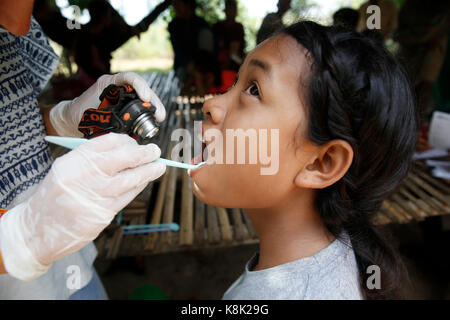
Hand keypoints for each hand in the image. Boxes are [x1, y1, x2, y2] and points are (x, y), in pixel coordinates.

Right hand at [0, 133, 165, 280]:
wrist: (36, 230)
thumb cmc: (54, 198)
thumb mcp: (65, 170)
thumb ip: (91, 160)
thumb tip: (123, 150)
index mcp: (72, 162)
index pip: (106, 142)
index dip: (127, 141)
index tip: (135, 143)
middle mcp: (83, 177)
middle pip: (121, 158)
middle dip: (142, 153)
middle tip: (154, 151)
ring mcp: (93, 196)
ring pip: (129, 179)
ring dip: (148, 171)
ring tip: (159, 166)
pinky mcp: (101, 215)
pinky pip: (126, 197)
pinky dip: (138, 187)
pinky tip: (145, 182)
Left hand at [49, 72, 165, 136]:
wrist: (74, 120)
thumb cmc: (79, 115)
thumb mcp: (90, 114)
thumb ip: (104, 118)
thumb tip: (119, 130)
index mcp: (110, 83)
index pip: (129, 78)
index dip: (139, 85)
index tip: (145, 97)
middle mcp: (120, 88)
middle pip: (142, 89)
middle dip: (153, 100)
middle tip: (159, 115)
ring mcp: (125, 97)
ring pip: (144, 98)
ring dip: (154, 108)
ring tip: (159, 119)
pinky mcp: (128, 107)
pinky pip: (141, 108)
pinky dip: (149, 115)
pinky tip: (154, 122)